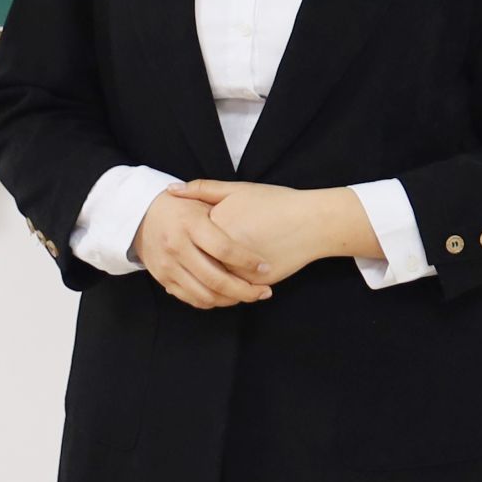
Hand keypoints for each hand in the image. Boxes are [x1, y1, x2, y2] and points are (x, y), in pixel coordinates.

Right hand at [132, 188, 273, 310]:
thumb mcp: (199, 198)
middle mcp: (176, 246)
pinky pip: (191, 298)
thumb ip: (224, 209)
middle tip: (264, 292)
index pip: (223, 248)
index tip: (266, 267)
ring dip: (231, 300)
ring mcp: (167, 265)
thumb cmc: (180, 206)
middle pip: (215, 278)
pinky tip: (228, 296)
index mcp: (189, 223)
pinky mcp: (162, 279)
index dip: (247, 261)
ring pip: (204, 294)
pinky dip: (213, 301)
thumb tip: (252, 222)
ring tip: (250, 295)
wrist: (140, 215)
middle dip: (245, 290)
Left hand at [164, 180, 336, 286]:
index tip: (194, 233)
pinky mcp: (251, 283)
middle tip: (196, 256)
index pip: (186, 237)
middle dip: (191, 262)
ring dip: (206, 281)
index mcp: (213, 225)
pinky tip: (232, 280)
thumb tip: (170, 190)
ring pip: (210, 281)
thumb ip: (202, 189)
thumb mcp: (238, 189)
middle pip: (195, 261)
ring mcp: (235, 269)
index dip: (189, 236)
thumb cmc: (275, 203)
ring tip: (214, 270)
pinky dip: (227, 290)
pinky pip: (230, 292)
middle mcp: (220, 250)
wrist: (311, 221)